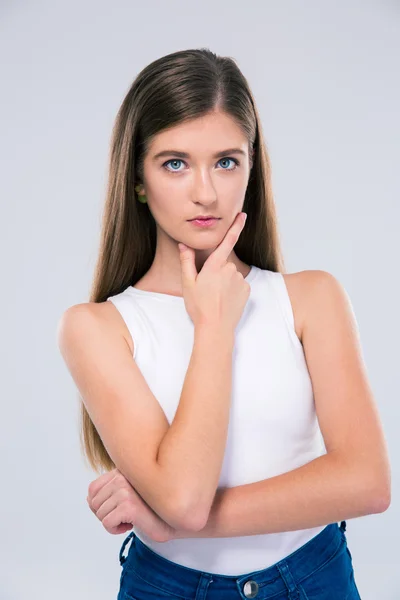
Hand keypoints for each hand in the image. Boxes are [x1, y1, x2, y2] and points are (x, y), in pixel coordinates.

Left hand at [87, 468, 175, 542]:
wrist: (176, 518)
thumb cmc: (153, 508)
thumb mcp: (128, 496)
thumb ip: (109, 494)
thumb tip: (88, 499)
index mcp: (122, 470)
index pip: (93, 489)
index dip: (100, 505)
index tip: (118, 509)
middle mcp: (122, 475)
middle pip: (93, 503)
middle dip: (107, 514)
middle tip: (126, 515)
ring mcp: (125, 488)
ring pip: (99, 514)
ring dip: (113, 523)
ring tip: (131, 518)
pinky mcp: (128, 504)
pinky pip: (107, 523)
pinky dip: (116, 530)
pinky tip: (131, 525)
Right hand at [178, 212, 249, 331]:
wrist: (216, 328)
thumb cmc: (199, 306)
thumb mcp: (188, 283)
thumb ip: (187, 261)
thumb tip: (184, 245)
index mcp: (215, 265)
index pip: (227, 240)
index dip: (236, 226)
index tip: (242, 215)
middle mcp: (230, 270)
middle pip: (223, 264)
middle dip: (217, 272)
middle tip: (207, 289)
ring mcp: (240, 280)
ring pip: (231, 275)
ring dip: (225, 282)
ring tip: (215, 297)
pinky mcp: (247, 290)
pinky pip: (239, 285)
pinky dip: (233, 290)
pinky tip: (225, 301)